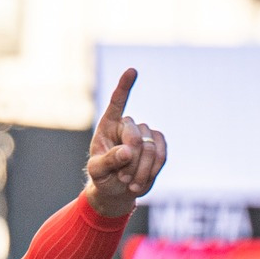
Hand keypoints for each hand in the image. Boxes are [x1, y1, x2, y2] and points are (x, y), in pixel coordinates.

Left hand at [82, 67, 166, 218]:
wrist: (118, 188)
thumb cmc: (102, 176)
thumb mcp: (97, 171)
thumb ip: (108, 160)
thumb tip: (128, 150)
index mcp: (108, 125)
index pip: (117, 102)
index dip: (124, 87)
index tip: (132, 70)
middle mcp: (128, 124)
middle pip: (134, 137)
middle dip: (129, 162)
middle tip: (121, 178)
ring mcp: (145, 133)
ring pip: (149, 149)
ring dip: (141, 171)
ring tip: (130, 183)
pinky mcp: (158, 144)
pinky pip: (161, 154)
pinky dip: (153, 171)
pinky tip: (142, 181)